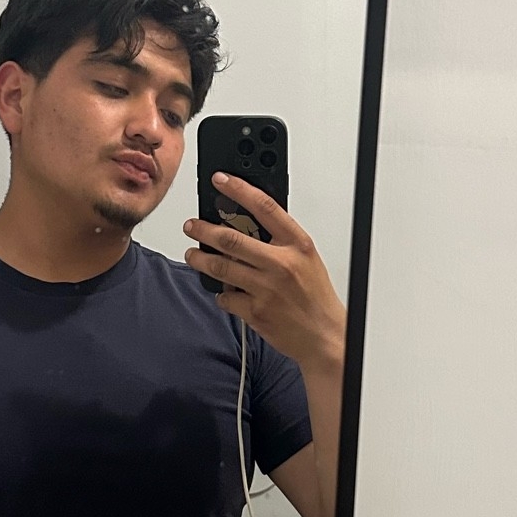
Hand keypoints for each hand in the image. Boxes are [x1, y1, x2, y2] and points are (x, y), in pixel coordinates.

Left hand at [184, 173, 345, 371]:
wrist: (324, 335)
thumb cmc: (316, 296)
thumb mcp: (307, 258)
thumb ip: (281, 240)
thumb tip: (249, 223)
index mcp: (298, 245)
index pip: (264, 207)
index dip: (239, 190)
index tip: (221, 180)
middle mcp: (282, 264)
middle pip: (232, 238)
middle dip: (204, 229)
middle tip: (192, 226)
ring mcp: (267, 288)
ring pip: (221, 267)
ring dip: (200, 259)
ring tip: (193, 254)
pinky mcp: (256, 311)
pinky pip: (226, 297)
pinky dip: (220, 293)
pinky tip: (222, 291)